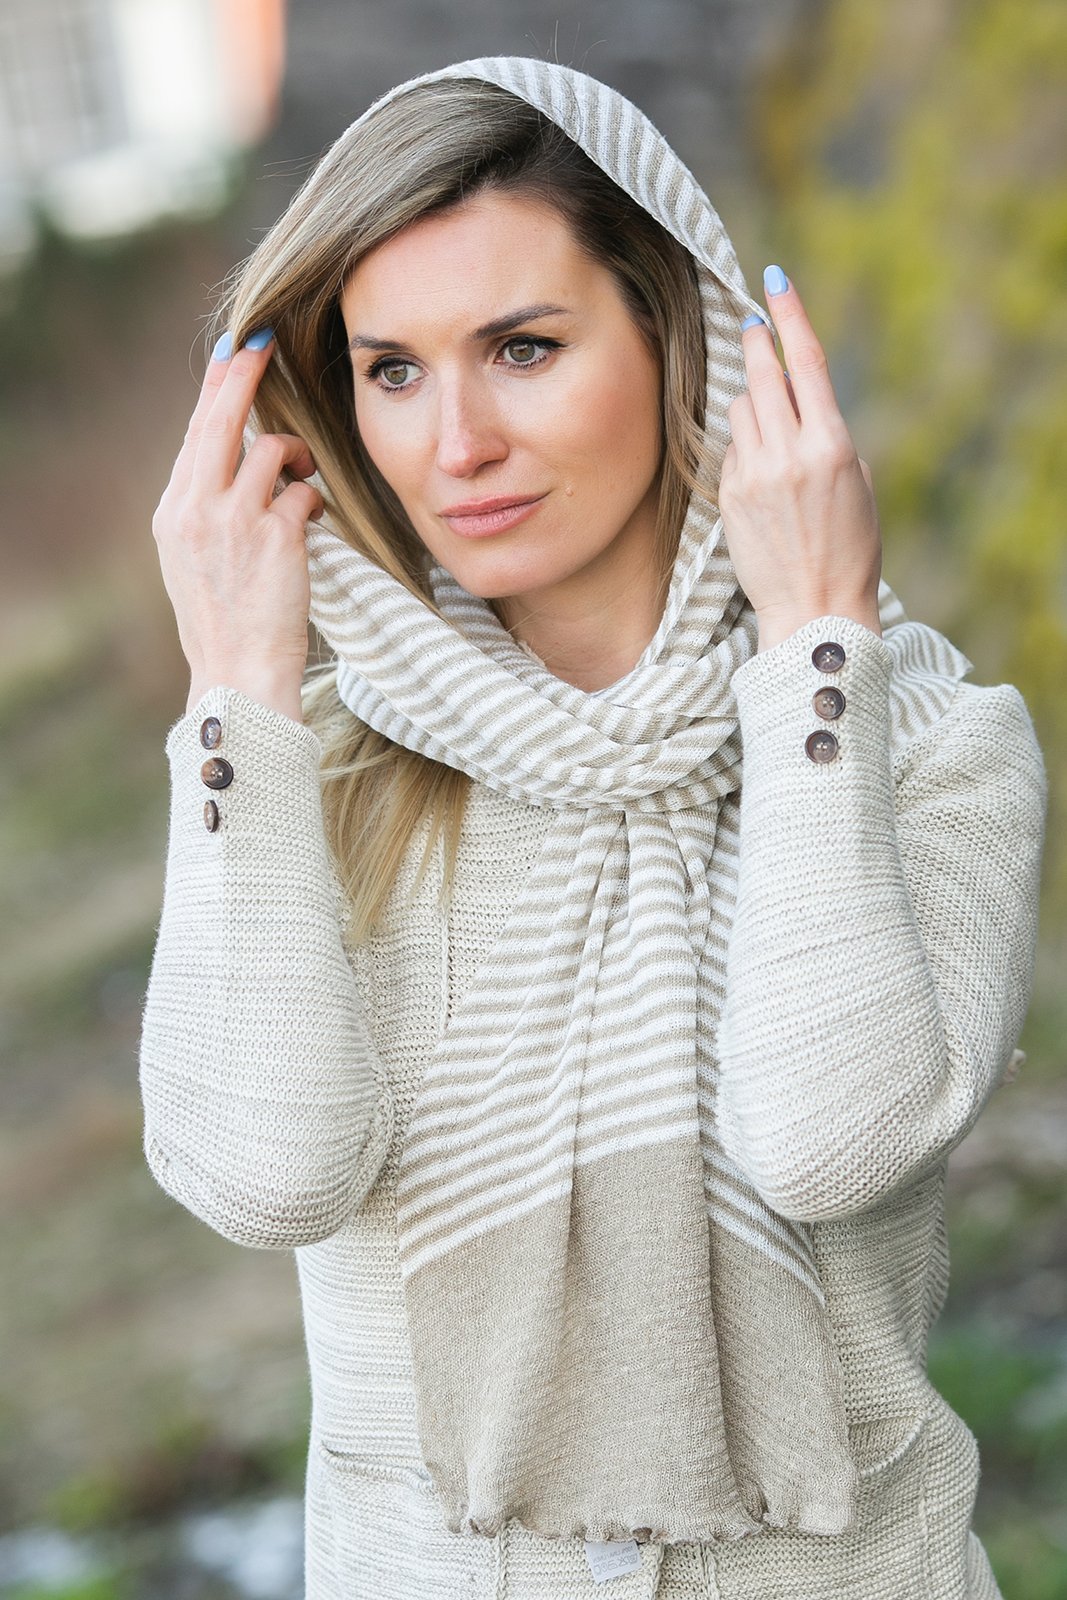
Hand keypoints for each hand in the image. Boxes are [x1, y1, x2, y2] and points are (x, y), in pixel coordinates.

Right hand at [152, 328, 323, 719]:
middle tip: (264, 341)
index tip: (231, 351)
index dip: (216, 388)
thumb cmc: (224, 621)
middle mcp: (198, 508)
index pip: (195, 433)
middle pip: (223, 419)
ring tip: (301, 478)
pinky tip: (311, 521)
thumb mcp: (193, 558)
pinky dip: (312, 498)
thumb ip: (207, 507)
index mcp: (174, 511)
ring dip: (296, 458)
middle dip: (246, 373)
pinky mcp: (278, 536)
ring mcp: (236, 521)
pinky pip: (305, 491)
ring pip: (272, 450)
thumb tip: (234, 459)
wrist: (238, 672)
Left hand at [719, 268, 882, 652]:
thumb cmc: (848, 549)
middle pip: (762, 374)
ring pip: (742, 407)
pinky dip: (745, 444)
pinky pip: (733, 447)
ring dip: (753, 400)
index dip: (788, 316)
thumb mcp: (856, 484)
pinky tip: (760, 470)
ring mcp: (755, 474)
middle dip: (755, 343)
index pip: (805, 362)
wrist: (814, 608)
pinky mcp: (731, 496)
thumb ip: (828, 437)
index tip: (774, 282)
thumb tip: (799, 407)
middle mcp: (790, 454)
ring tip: (771, 425)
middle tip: (749, 322)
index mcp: (832, 445)